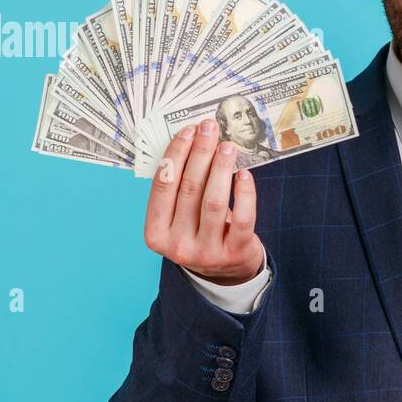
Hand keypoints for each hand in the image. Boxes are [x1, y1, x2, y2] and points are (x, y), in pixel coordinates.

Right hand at [143, 118, 264, 285]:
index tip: (187, 130)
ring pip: (214, 201)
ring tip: (228, 146)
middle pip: (189, 189)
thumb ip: (179, 189)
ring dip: (221, 168)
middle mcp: (178, 245)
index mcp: (156, 233)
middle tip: (210, 128)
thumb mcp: (179, 219)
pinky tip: (244, 174)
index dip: (175, 154)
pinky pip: (243, 218)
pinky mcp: (235, 253)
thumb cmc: (198, 233)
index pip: (163, 186)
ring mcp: (207, 252)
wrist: (224, 273)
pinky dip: (245, 193)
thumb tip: (191, 141)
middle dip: (200, 153)